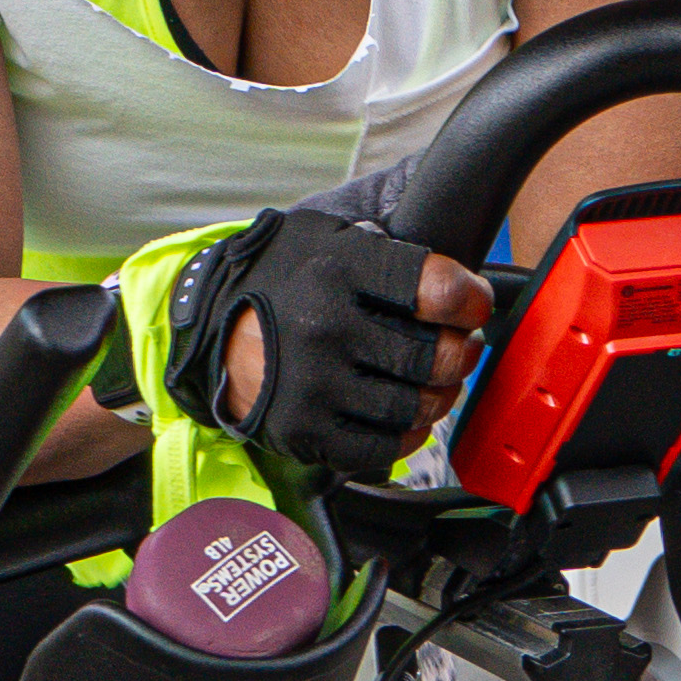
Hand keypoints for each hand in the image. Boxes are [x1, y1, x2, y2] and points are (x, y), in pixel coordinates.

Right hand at [173, 208, 488, 484]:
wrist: (208, 326)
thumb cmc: (280, 278)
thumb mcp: (327, 234)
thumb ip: (389, 241)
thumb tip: (455, 247)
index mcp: (338, 269)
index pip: (438, 290)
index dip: (471, 300)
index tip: (473, 304)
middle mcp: (325, 328)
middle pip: (437, 356)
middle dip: (462, 351)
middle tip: (460, 346)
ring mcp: (314, 385)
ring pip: (417, 406)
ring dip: (440, 395)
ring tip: (434, 380)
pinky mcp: (304, 429)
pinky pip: (384, 446)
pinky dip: (407, 433)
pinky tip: (403, 414)